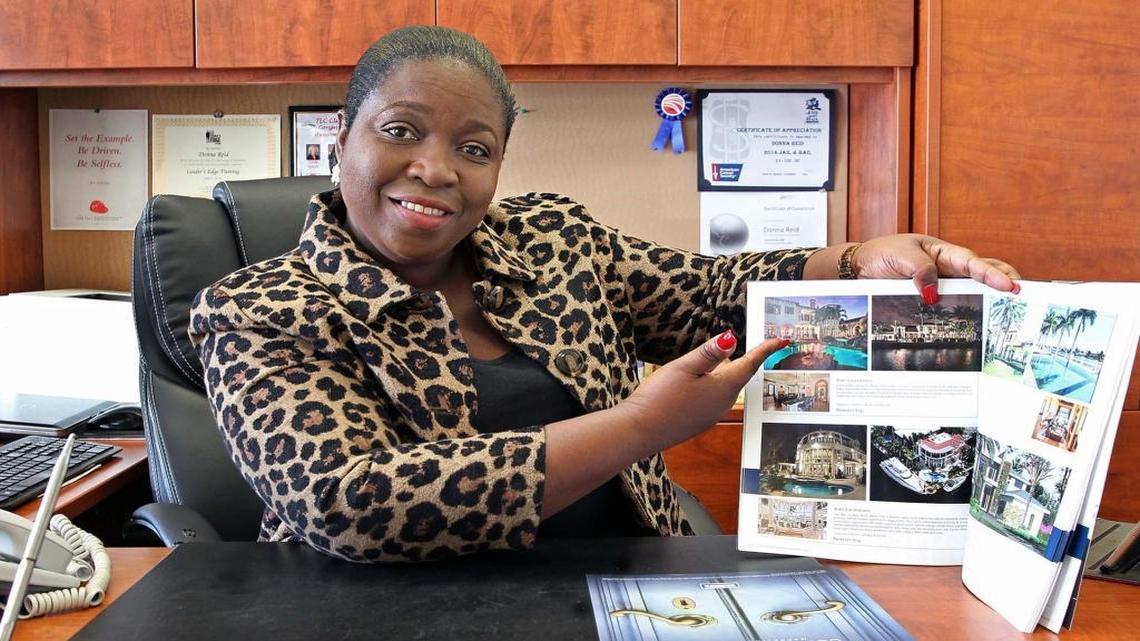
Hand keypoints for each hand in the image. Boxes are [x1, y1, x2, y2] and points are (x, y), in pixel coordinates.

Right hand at [617, 331, 788, 450]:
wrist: (639, 431)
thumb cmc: (660, 398)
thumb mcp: (685, 367)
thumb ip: (710, 353)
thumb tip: (732, 339)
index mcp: (724, 387)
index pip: (751, 363)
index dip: (766, 349)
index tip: (782, 340)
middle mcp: (723, 403)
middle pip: (738, 375)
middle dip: (742, 359)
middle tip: (749, 344)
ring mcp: (711, 414)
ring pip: (724, 386)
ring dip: (722, 372)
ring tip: (715, 360)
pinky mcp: (698, 421)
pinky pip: (712, 398)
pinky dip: (709, 385)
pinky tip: (691, 383)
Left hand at [806, 234, 1021, 302]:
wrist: (859, 269)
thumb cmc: (881, 255)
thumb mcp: (899, 256)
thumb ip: (919, 270)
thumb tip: (934, 294)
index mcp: (943, 253)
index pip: (972, 263)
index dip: (991, 274)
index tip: (1008, 286)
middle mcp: (948, 269)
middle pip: (984, 275)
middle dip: (1005, 284)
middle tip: (1024, 298)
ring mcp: (942, 286)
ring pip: (974, 292)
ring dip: (991, 302)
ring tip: (1010, 315)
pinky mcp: (932, 301)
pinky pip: (953, 308)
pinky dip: (967, 315)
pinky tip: (978, 328)